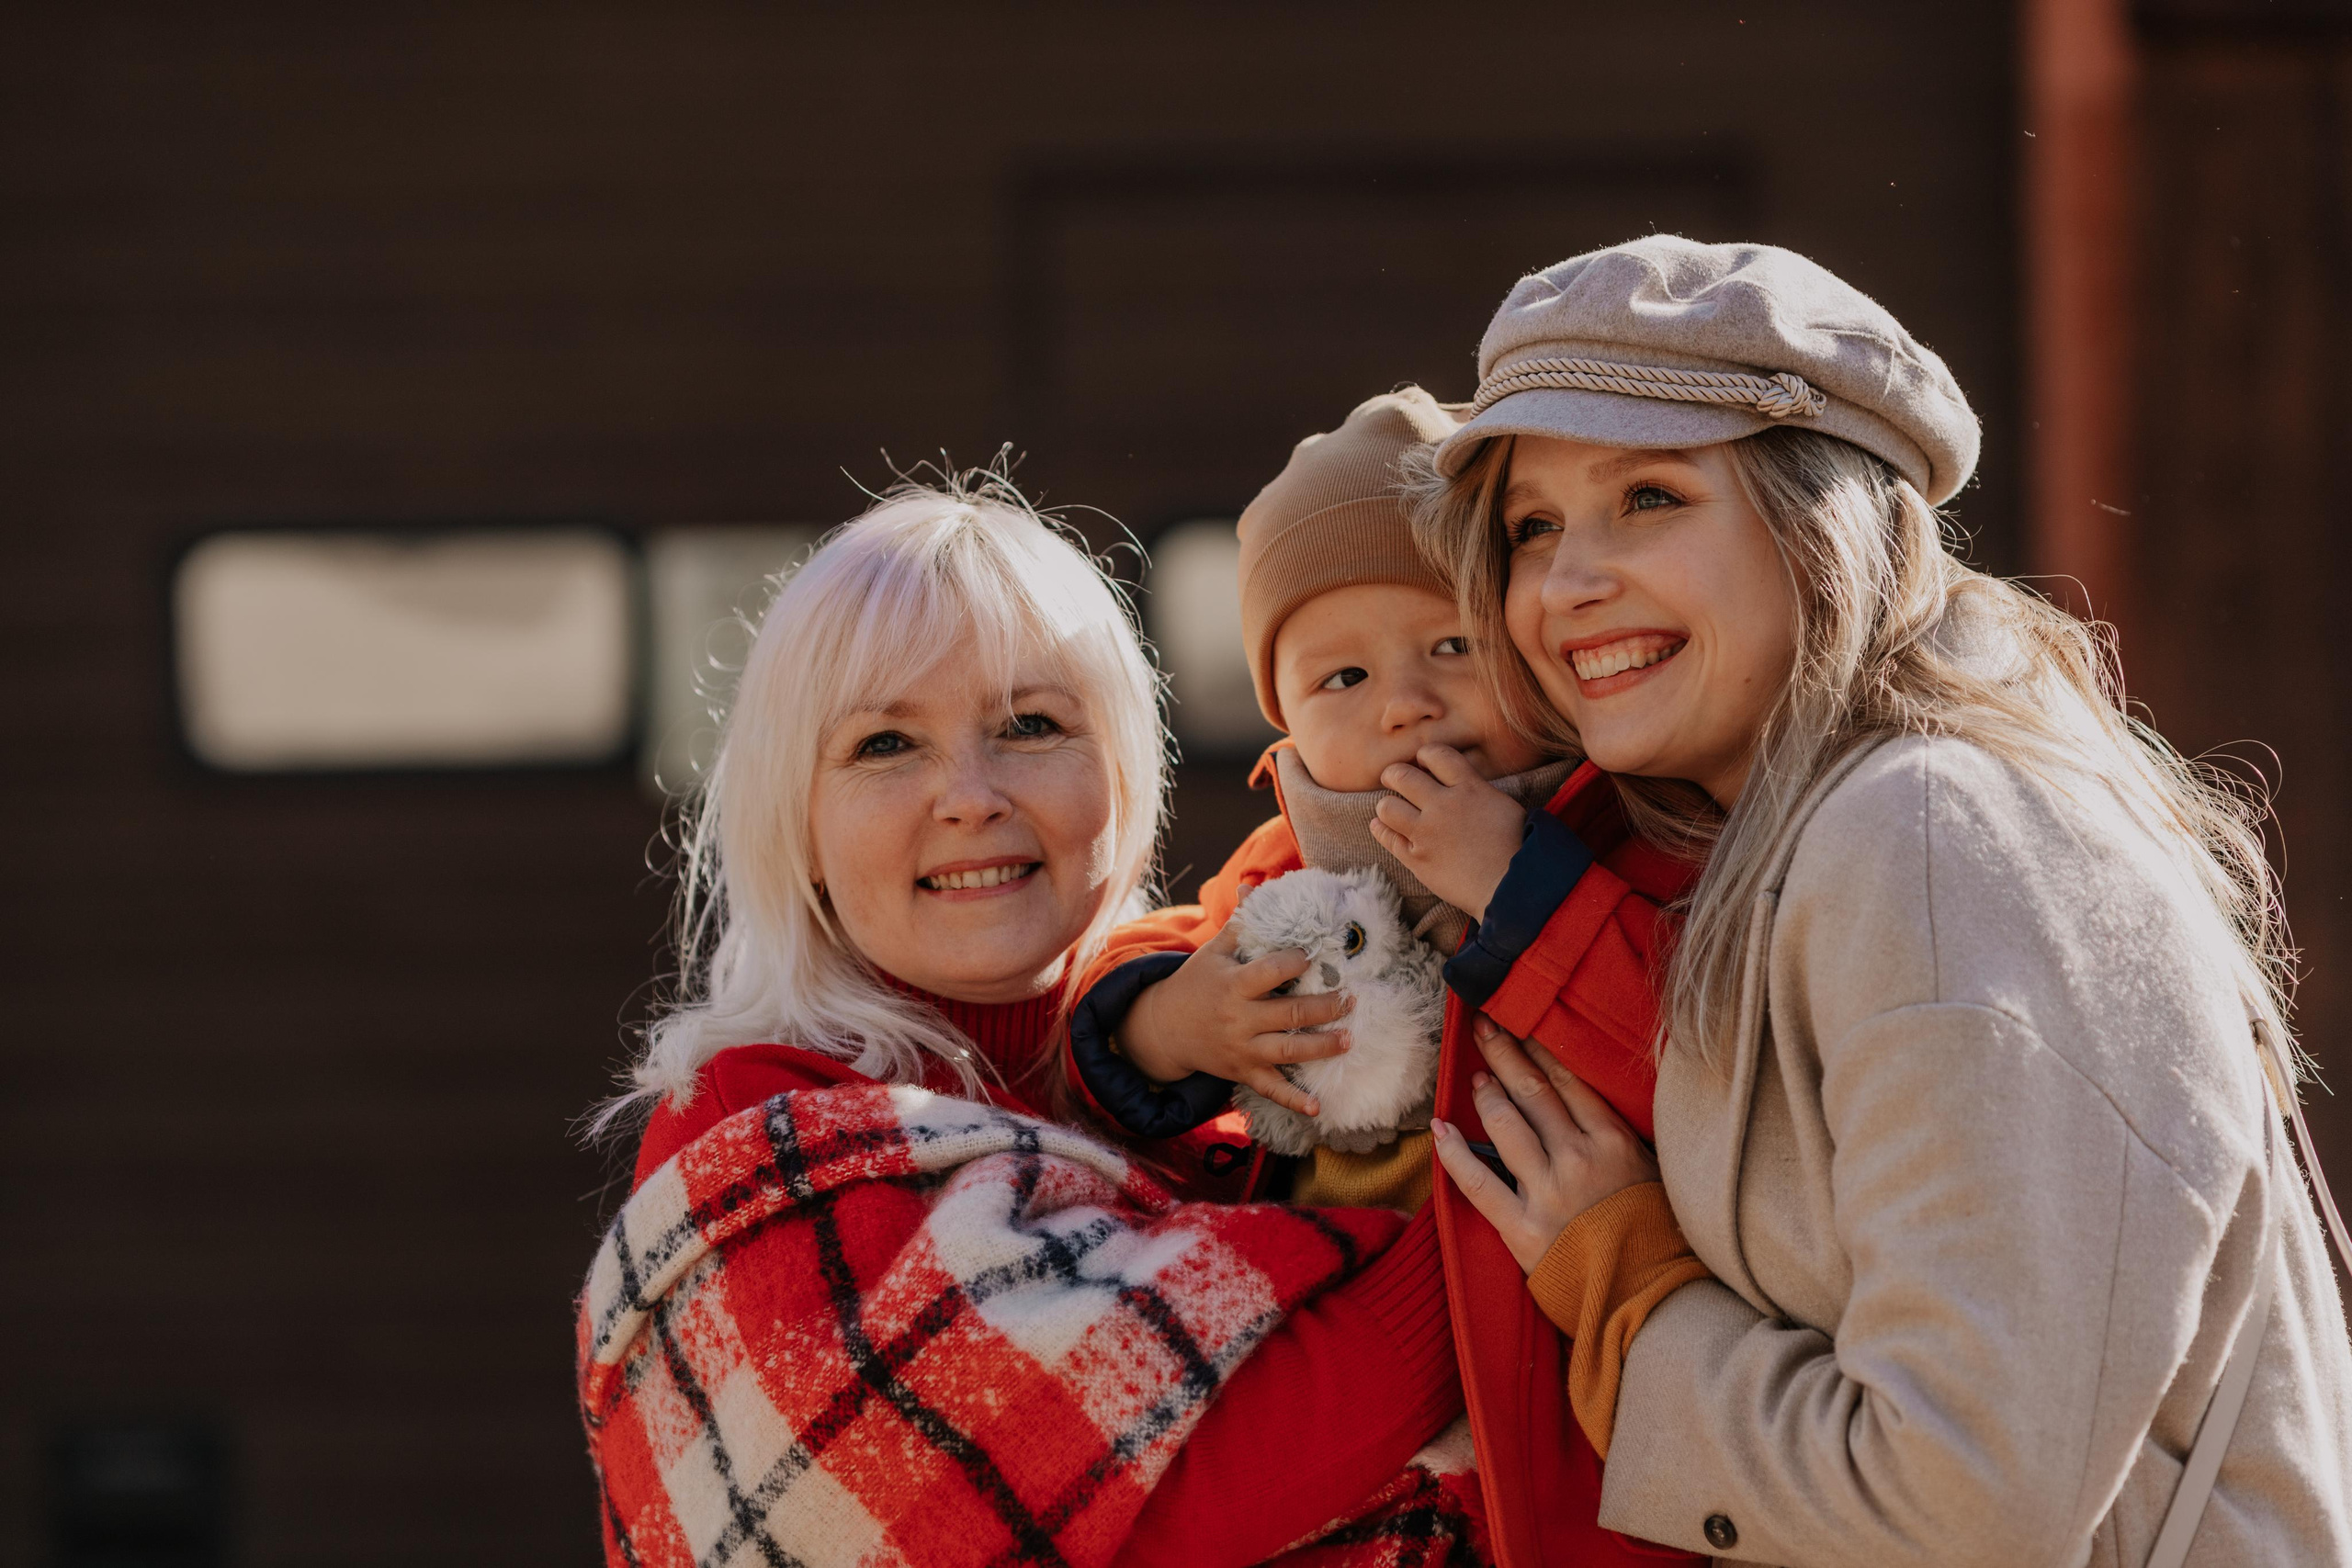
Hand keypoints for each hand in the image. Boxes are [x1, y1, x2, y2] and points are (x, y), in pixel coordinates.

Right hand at [1115, 922, 1351, 1117]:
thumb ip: (1240, 922)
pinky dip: (1294, 1100)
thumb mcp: (1214, 951)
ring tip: (1349, 1039)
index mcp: (1233, 984)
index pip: (1271, 971)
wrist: (1166, 1027)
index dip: (1295, 962)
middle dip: (1324, 1007)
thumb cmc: (1197, 982)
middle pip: (1289, 1014)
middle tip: (1351, 999)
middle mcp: (1239, 1019)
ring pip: (1288, 1051)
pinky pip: (1271, 1089)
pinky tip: (1318, 1108)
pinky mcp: (1244, 1072)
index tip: (1315, 955)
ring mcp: (1242, 1049)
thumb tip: (1254, 884)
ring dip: (1321, 1047)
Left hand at [1368, 744, 1524, 921]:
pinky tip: (1382, 825)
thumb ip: (1478, 790)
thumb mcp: (1504, 806)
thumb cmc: (1517, 847)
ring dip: (1387, 804)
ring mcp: (1426, 833)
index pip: (1436, 754)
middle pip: (1402, 775)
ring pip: (1387, 806)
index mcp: (1469, 788)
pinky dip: (1380, 828)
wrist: (1511, 886)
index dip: (1425, 755)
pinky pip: (1386, 837)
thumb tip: (1462, 782)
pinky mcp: (1416, 859)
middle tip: (1395, 779)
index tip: (1423, 762)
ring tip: (1392, 808)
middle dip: (1394, 774)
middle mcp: (1443, 806)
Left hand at [1430, 1015, 1658, 1273]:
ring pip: (1506, 1126)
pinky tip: (1440, 1131)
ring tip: (1475, 1076)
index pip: (1569, 1082)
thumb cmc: (1659, 1240)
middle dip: (1505, 1055)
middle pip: (1533, 1093)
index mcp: (1614, 1143)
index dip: (1540, 1049)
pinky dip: (1454, 1154)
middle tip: (1484, 1027)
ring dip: (1486, 1095)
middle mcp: (1579, 1159)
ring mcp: (1548, 1193)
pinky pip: (1479, 1184)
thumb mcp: (1655, 1176)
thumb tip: (1594, 1109)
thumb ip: (1621, 1142)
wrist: (1652, 1298)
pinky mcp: (1523, 1230)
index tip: (1522, 1026)